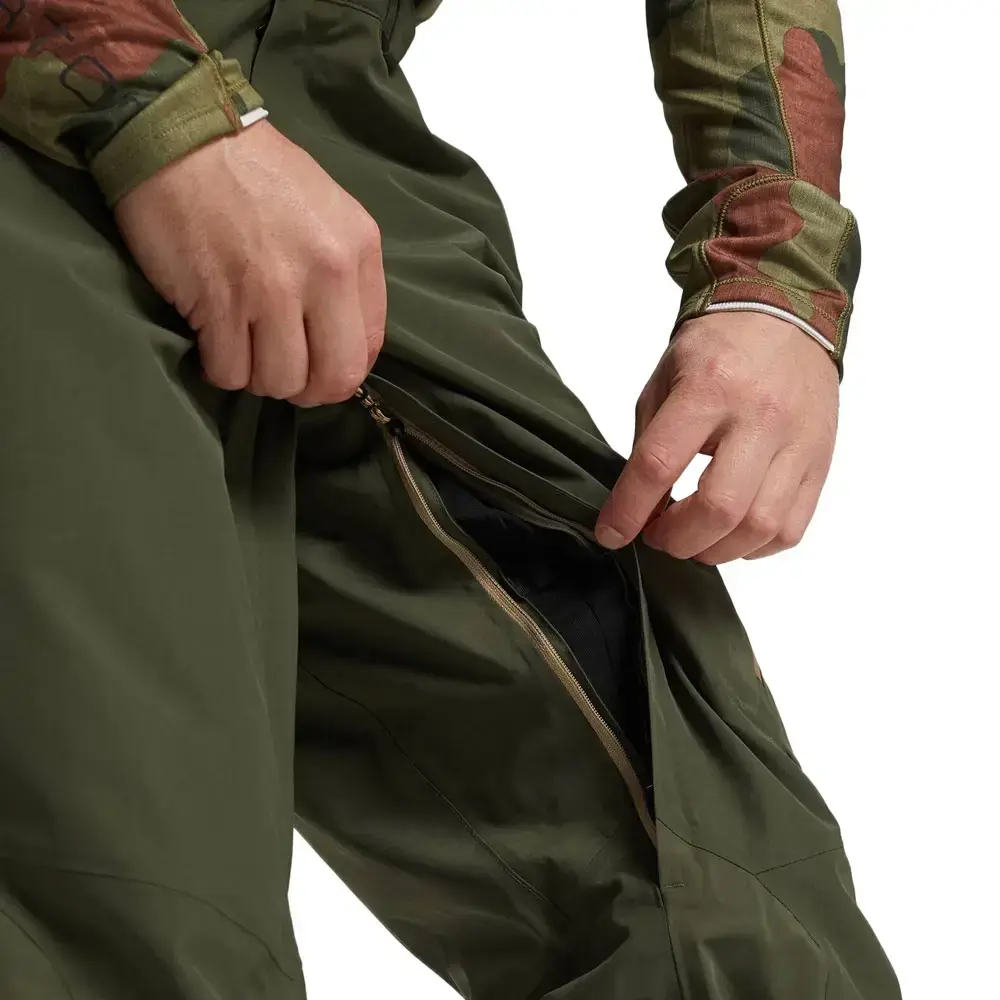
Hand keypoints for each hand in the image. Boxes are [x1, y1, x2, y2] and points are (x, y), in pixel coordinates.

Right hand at [113, 121, 385, 406]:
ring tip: (242, 347)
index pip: (369, 348)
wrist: (180, 135)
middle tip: (280, 372)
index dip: (340, 371)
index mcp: (357, 250)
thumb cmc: (253, 173)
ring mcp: (273, 290)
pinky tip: (212, 341)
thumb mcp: (327, 211)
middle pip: (333, 379)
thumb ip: (345, 275)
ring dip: (257, 377)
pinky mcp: (219, 302)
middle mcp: (325, 273)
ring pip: (279, 382)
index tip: (315, 364)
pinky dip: (219, 368)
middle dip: (306, 389)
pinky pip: (229, 371)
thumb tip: (344, 343)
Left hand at [594, 313, 838, 562]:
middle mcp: (759, 416)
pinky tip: (730, 534)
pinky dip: (753, 547)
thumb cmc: (717, 350)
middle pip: (718, 507)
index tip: (611, 534)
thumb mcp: (664, 382)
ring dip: (715, 550)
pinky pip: (790, 528)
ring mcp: (797, 442)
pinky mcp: (820, 462)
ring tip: (692, 540)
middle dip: (677, 538)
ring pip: (759, 526)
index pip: (660, 464)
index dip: (629, 510)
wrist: (786, 315)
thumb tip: (637, 509)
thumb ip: (648, 444)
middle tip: (658, 536)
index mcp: (709, 387)